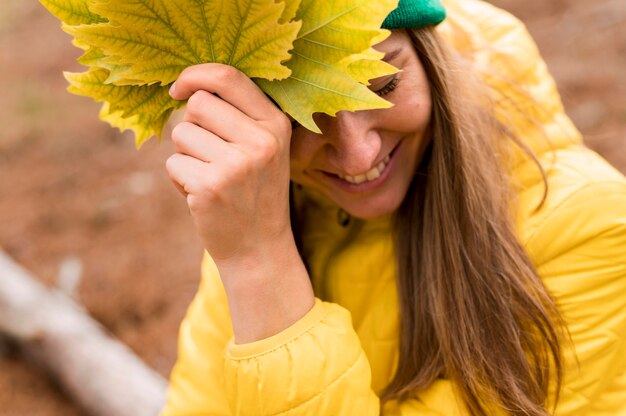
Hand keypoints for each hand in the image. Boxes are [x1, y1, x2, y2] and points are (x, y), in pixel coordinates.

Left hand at [166, 64, 313, 342]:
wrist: (259, 250)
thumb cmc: (254, 193)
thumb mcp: (264, 150)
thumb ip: (239, 115)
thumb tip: (189, 86)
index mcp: (276, 125)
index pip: (228, 76)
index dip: (195, 74)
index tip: (178, 89)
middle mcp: (260, 141)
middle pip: (197, 104)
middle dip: (192, 127)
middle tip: (209, 155)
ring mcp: (236, 165)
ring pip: (181, 134)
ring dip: (186, 156)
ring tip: (210, 179)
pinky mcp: (210, 187)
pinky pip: (173, 163)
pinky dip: (180, 179)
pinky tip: (203, 197)